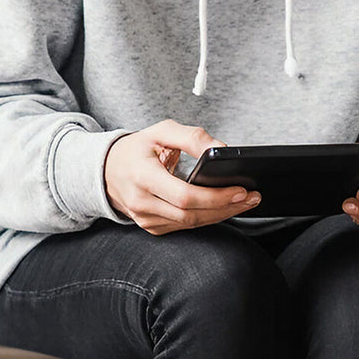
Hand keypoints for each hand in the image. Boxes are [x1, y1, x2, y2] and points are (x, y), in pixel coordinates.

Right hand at [103, 119, 261, 234]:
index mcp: (142, 177)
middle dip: (226, 207)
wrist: (106, 171)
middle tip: (252, 197)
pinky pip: (184, 226)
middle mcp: (142, 203)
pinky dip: (206, 218)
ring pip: (190, 224)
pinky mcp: (152, 227)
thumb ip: (192, 137)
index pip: (185, 196)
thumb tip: (221, 149)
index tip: (241, 190)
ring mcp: (146, 219)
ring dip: (220, 215)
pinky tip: (223, 208)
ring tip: (244, 202)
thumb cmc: (136, 149)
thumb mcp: (160, 131)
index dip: (215, 196)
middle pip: (191, 214)